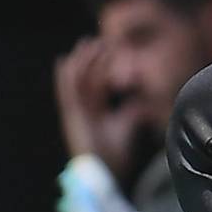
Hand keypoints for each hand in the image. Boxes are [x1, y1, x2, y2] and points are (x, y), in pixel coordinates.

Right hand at [54, 37, 135, 177]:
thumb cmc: (115, 153)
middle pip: (87, 78)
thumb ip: (134, 109)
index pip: (99, 83)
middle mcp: (84, 110)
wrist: (105, 172)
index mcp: (96, 112)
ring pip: (76, 81)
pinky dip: (63, 77)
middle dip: (92, 59)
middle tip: (99, 39)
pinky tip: (64, 60)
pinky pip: (65, 92)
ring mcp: (76, 112)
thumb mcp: (129, 125)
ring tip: (86, 43)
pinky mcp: (70, 116)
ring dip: (81, 61)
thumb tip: (147, 97)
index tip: (112, 48)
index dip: (104, 66)